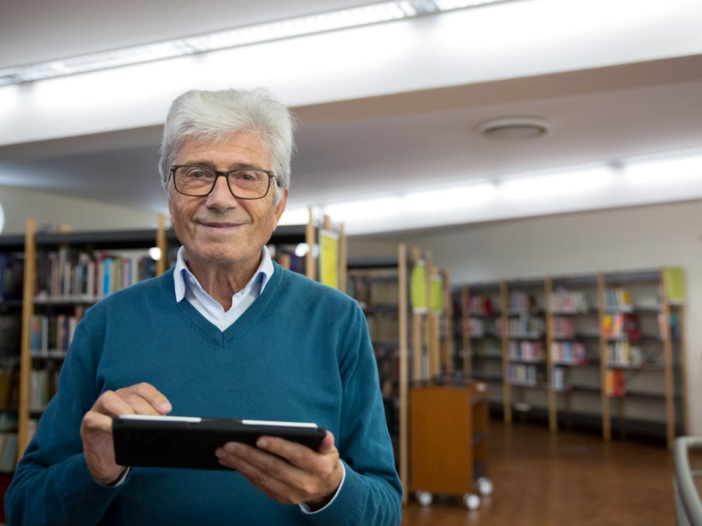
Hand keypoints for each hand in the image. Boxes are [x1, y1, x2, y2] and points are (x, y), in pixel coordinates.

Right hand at [80, 382, 171, 484]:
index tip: (167, 410)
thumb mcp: (141, 432)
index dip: (155, 397)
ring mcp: (98, 410)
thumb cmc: (125, 443)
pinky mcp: (87, 425)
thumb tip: (164, 422)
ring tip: (135, 422)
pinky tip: (115, 429)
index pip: (142, 389)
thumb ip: (150, 424)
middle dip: (145, 407)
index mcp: (128, 397)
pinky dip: (104, 422)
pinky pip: (92, 418)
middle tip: (155, 421)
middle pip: (130, 395)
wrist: (106, 464)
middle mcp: (113, 399)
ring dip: (124, 408)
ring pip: (109, 397)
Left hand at [215, 431, 343, 510]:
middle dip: (248, 455)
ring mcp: (291, 493)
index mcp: (319, 468)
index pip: (297, 455)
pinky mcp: (280, 498)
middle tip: (228, 444)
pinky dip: (244, 472)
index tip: (259, 438)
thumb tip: (324, 436)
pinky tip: (232, 462)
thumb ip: (325, 442)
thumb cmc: (324, 461)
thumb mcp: (330, 450)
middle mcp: (304, 483)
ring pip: (262, 478)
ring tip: (223, 452)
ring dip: (240, 464)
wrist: (327, 489)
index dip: (278, 447)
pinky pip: (259, 485)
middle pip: (273, 468)